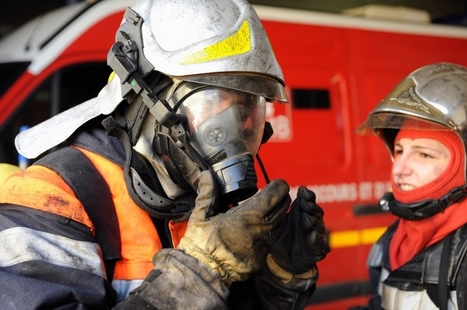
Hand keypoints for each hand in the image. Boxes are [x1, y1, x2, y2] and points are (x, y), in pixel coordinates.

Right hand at [177, 170, 290, 285]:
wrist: (201, 273)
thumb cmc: (199, 244)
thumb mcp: (201, 215)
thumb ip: (207, 192)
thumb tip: (206, 175)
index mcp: (246, 217)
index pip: (272, 197)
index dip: (277, 187)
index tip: (276, 183)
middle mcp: (259, 231)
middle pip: (282, 209)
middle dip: (281, 198)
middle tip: (276, 191)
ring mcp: (262, 246)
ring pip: (279, 225)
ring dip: (277, 214)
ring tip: (270, 207)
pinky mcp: (261, 258)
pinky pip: (271, 240)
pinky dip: (270, 231)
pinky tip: (261, 227)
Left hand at [270, 186, 329, 274]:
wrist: (280, 260)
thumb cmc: (283, 236)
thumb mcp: (284, 218)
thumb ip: (293, 204)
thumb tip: (303, 188)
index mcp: (303, 213)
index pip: (310, 201)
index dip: (308, 197)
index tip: (302, 193)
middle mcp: (311, 223)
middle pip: (316, 212)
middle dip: (310, 208)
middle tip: (303, 206)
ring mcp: (315, 237)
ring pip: (318, 227)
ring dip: (313, 222)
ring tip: (305, 220)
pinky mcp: (316, 251)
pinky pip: (320, 245)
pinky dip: (317, 240)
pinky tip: (312, 236)